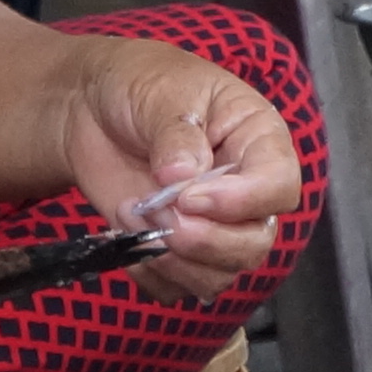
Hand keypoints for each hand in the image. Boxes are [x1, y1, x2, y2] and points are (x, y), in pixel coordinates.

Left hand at [49, 33, 300, 301]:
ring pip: (221, 274)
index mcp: (257, 141)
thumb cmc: (142, 84)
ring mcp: (211, 225)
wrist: (92, 106)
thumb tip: (183, 176)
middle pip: (256, 243)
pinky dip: (149, 272)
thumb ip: (178, 133)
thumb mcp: (164, 92)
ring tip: (135, 215)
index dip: (243, 201)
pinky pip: (176, 287)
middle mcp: (244, 191)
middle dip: (209, 241)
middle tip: (164, 217)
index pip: (279, 186)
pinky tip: (125, 231)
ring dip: (176, 260)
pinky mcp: (175, 250)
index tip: (191, 196)